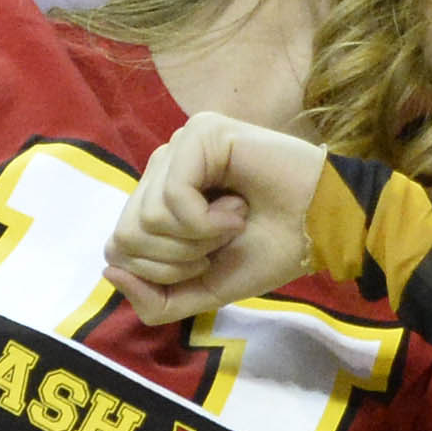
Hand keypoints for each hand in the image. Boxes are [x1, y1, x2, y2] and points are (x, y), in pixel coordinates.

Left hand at [103, 111, 332, 321]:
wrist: (322, 229)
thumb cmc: (269, 250)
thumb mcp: (203, 287)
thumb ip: (155, 298)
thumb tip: (108, 269)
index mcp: (158, 196)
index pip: (117, 246)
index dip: (161, 272)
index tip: (208, 259)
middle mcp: (162, 166)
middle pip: (125, 235)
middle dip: (176, 260)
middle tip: (220, 243)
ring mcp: (179, 145)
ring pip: (146, 218)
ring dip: (197, 238)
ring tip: (233, 221)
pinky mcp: (200, 133)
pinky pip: (173, 196)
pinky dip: (207, 220)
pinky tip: (238, 207)